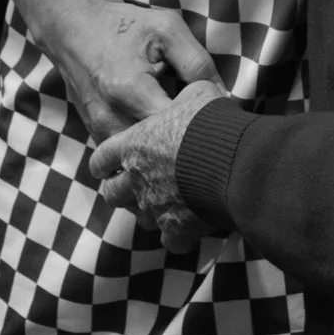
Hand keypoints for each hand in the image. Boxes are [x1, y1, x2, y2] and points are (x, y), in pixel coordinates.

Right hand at [40, 0, 221, 142]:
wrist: (69, 29)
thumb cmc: (121, 25)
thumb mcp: (166, 28)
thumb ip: (196, 62)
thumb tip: (224, 96)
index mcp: (129, 90)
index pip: (174, 128)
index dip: (198, 127)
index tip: (213, 121)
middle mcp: (110, 117)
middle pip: (156, 152)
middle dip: (183, 147)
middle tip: (205, 136)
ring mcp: (99, 130)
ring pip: (138, 160)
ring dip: (162, 154)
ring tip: (184, 140)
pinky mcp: (95, 134)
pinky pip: (124, 156)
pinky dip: (143, 153)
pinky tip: (160, 140)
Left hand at [89, 80, 228, 253]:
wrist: (231, 160)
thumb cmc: (210, 123)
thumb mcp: (197, 93)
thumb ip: (185, 97)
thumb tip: (191, 94)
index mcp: (133, 145)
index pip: (102, 158)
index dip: (105, 163)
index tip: (107, 166)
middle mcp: (136, 179)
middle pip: (112, 193)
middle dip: (120, 192)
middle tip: (135, 187)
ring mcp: (154, 207)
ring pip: (140, 218)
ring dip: (150, 213)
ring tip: (166, 206)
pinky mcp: (176, 229)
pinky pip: (171, 241)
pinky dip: (179, 236)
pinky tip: (190, 228)